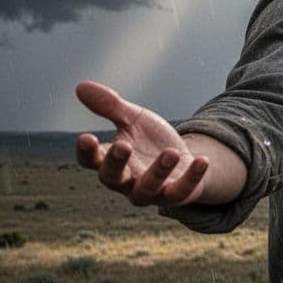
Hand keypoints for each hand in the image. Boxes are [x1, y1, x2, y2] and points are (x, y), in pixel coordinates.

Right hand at [74, 80, 210, 206]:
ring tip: (171, 152)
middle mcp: (125, 181)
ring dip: (158, 171)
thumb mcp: (132, 119)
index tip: (86, 138)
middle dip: (116, 163)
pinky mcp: (175, 195)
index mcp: (111, 161)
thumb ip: (110, 106)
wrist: (183, 159)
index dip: (86, 152)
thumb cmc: (150, 140)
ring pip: (146, 189)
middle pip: (113, 178)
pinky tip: (203, 160)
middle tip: (122, 145)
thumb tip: (80, 86)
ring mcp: (150, 192)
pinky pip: (181, 191)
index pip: (91, 161)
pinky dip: (192, 178)